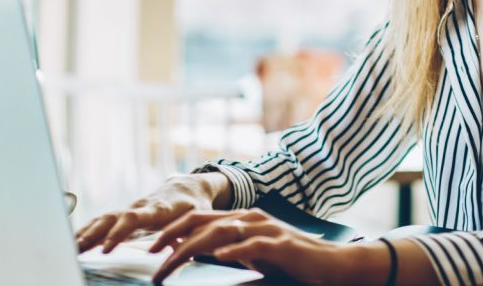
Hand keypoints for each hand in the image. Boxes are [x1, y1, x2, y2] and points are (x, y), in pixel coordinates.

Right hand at [75, 173, 227, 253]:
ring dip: (86, 233)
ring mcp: (130, 210)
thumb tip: (179, 255)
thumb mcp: (196, 220)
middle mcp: (139, 207)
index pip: (133, 219)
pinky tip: (75, 242)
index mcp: (157, 209)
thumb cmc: (194, 206)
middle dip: (93, 234)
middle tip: (77, 249)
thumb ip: (187, 235)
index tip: (105, 248)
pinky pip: (104, 221)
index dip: (118, 233)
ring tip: (70, 248)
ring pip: (104, 219)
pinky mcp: (126, 214)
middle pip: (112, 218)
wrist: (188, 187)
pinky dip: (88, 230)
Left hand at [150, 208, 370, 284]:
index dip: (172, 229)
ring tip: (171, 263)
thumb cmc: (291, 261)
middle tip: (150, 256)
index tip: (150, 247)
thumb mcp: (253, 254)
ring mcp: (266, 229)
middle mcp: (251, 218)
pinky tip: (218, 257)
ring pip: (221, 233)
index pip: (199, 219)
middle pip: (203, 223)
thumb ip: (228, 249)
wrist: (331, 264)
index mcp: (242, 218)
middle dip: (172, 238)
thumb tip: (196, 252)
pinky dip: (234, 251)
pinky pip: (254, 245)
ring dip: (192, 248)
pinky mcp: (281, 244)